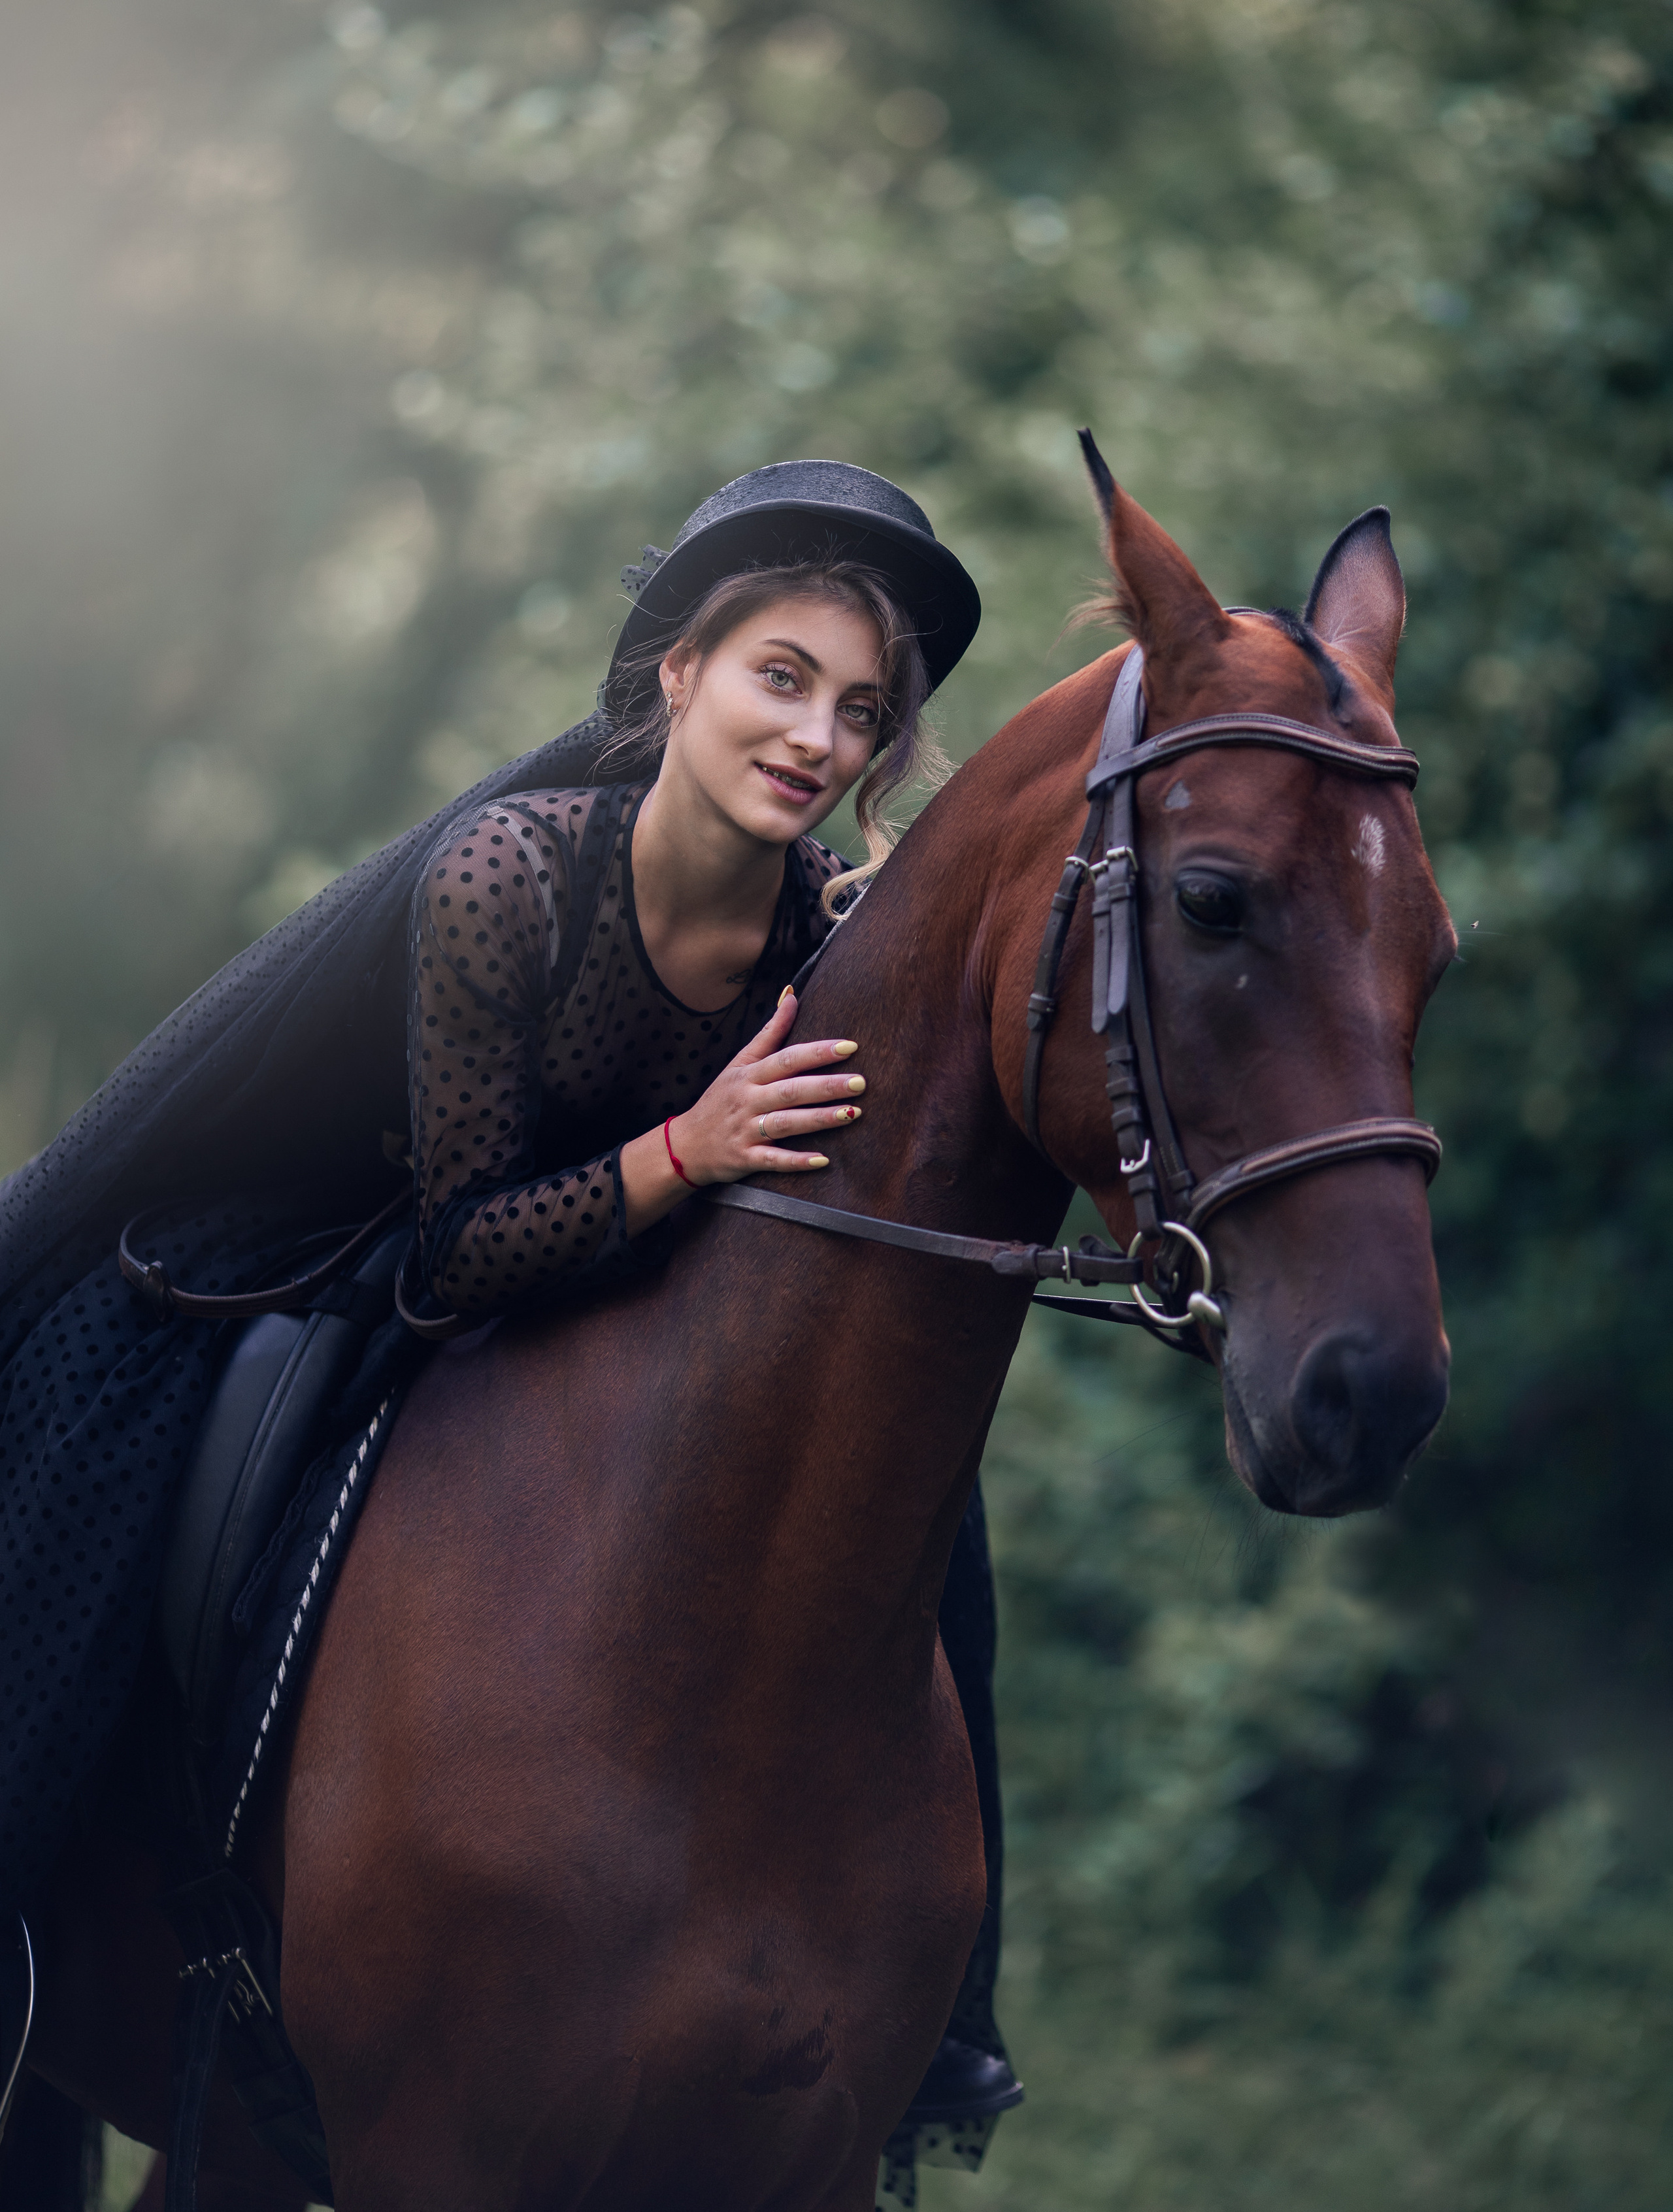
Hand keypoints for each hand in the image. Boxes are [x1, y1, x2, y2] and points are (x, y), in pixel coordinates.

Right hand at [668, 990, 863, 1182]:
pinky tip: (823, 1160)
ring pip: (786, 1123)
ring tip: (853, 1114)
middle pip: (790, 1090)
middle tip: (860, 1082)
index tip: (850, 1046)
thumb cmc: (720, 1101)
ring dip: (819, 1119)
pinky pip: (773, 1160)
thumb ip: (769, 1033)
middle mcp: (748, 1100)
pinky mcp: (745, 1158)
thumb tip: (791, 996)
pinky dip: (796, 1161)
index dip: (817, 1052)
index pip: (786, 1058)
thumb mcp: (739, 1063)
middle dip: (826, 1086)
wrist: (686, 1145)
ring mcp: (746, 1130)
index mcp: (749, 1075)